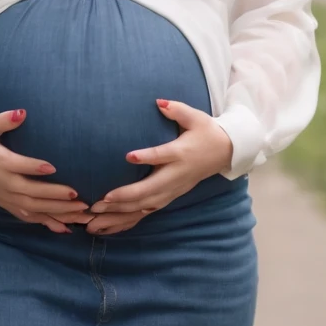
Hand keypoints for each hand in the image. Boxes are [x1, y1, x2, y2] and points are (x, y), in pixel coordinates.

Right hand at [0, 109, 91, 233]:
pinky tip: (64, 228)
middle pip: (31, 193)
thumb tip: (22, 112)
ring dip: (56, 213)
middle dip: (55, 196)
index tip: (54, 167)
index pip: (19, 166)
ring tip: (79, 214)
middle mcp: (3, 183)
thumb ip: (4, 120)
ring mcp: (5, 196)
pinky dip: (46, 223)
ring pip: (33, 208)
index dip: (35, 167)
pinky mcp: (5, 203)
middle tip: (78, 197)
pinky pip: (27, 216)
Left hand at [85, 98, 233, 235]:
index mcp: (181, 153)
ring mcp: (174, 188)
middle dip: (125, 196)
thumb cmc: (206, 132)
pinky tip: (112, 223)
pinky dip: (131, 218)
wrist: (225, 152)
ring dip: (123, 211)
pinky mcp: (172, 195)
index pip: (162, 155)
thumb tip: (159, 102)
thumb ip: (177, 109)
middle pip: (150, 188)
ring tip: (99, 214)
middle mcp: (177, 174)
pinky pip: (150, 210)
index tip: (128, 156)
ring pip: (147, 204)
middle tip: (101, 200)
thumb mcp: (195, 117)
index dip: (147, 157)